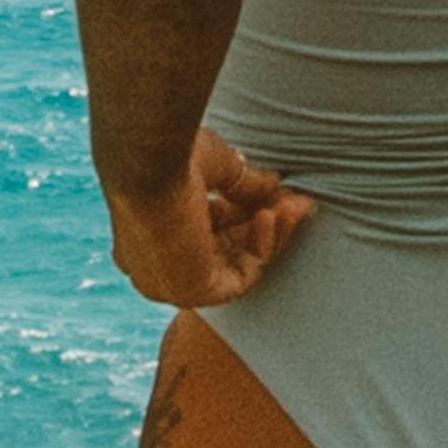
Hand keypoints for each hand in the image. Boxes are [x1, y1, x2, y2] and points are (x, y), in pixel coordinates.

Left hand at [106, 143, 316, 310]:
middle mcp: (156, 259)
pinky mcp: (190, 293)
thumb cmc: (167, 155)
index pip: (206, 226)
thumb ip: (243, 183)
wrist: (149, 164)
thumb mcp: (213, 166)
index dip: (245, 208)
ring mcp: (171, 280)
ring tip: (295, 202)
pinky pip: (240, 277)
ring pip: (237, 262)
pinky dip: (262, 247)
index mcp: (149, 227)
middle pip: (226, 246)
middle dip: (267, 221)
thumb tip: (275, 186)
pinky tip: (271, 214)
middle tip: (299, 199)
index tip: (276, 189)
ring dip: (271, 232)